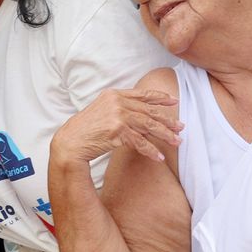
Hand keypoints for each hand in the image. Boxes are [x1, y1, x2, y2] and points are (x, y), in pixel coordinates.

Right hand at [51, 88, 181, 164]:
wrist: (70, 141)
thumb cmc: (85, 129)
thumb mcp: (102, 111)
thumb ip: (119, 108)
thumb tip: (140, 115)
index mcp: (114, 94)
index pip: (142, 94)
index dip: (160, 97)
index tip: (174, 100)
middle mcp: (117, 102)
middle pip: (149, 110)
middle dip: (167, 119)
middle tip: (181, 127)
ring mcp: (117, 115)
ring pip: (148, 125)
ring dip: (165, 135)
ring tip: (177, 141)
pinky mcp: (117, 131)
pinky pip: (140, 142)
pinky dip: (151, 150)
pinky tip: (159, 157)